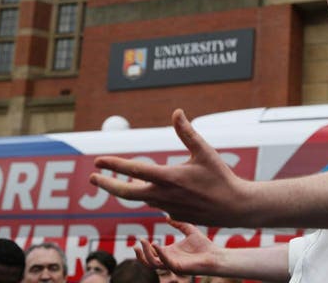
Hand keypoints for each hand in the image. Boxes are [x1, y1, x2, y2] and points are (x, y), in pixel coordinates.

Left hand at [89, 109, 250, 225]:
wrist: (235, 207)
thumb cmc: (221, 177)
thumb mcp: (204, 151)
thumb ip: (187, 132)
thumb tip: (176, 112)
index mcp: (169, 177)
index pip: (134, 171)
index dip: (114, 165)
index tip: (98, 160)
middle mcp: (164, 196)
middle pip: (127, 194)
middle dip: (107, 185)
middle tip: (93, 178)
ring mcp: (168, 208)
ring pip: (143, 198)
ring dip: (130, 190)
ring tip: (123, 181)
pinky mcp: (175, 216)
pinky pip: (159, 204)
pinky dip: (155, 195)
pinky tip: (164, 190)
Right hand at [136, 219, 219, 275]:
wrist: (214, 254)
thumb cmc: (203, 245)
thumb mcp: (189, 230)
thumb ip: (178, 223)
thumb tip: (167, 216)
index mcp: (169, 252)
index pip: (152, 252)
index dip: (145, 247)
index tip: (140, 237)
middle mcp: (169, 260)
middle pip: (149, 261)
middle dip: (141, 254)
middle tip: (137, 243)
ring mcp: (172, 264)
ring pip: (153, 264)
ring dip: (146, 255)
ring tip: (143, 243)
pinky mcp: (178, 267)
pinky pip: (165, 263)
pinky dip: (159, 255)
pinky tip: (156, 245)